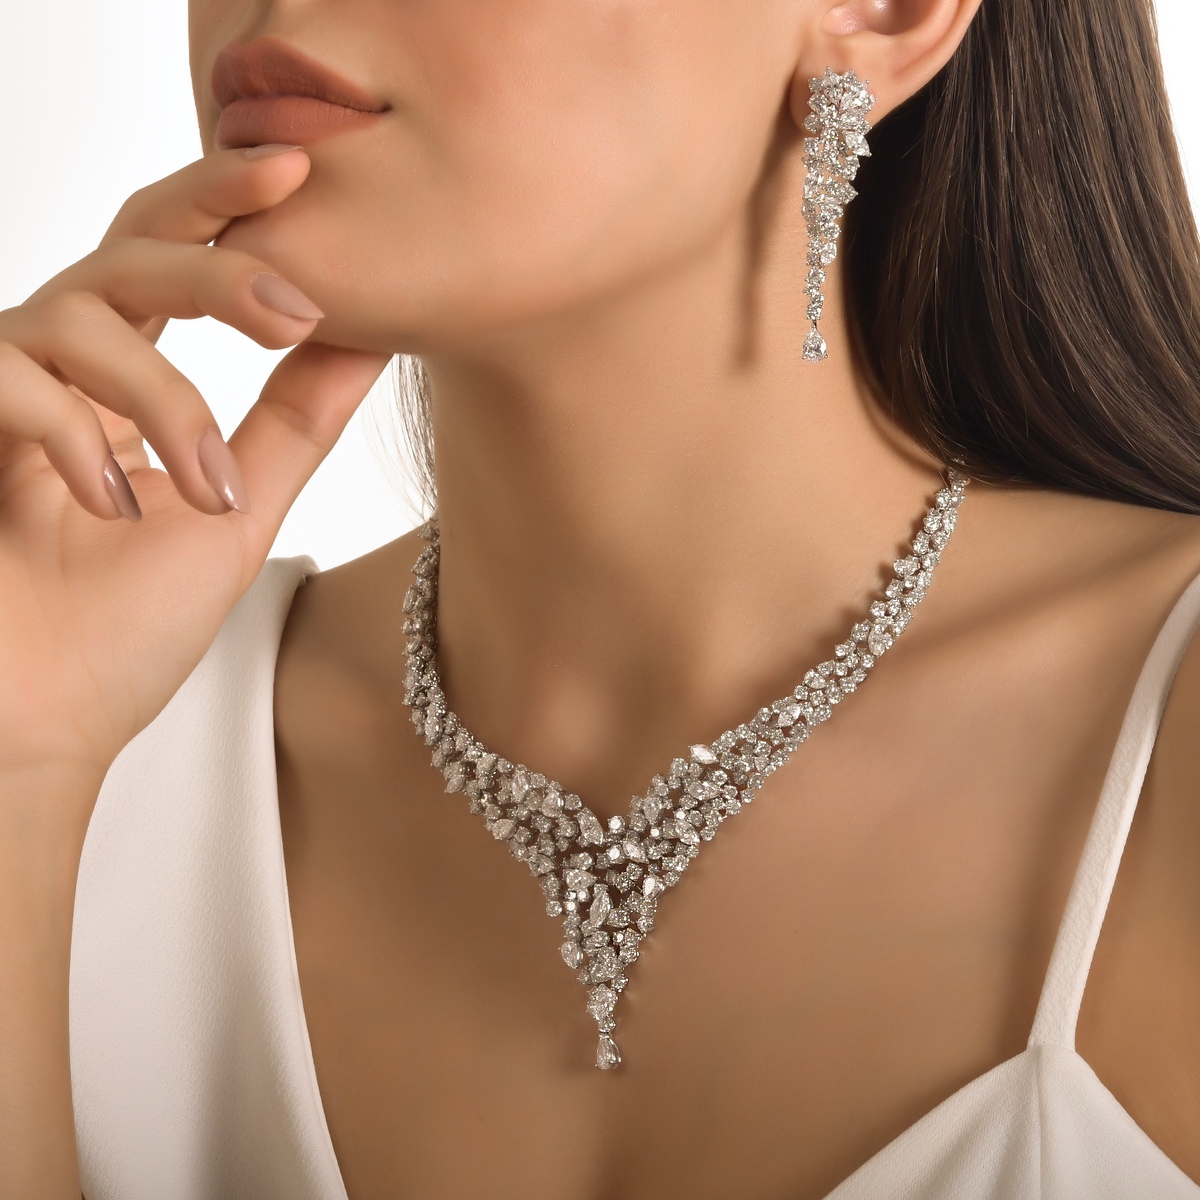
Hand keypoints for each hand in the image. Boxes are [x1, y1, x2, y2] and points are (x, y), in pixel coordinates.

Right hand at [0, 146, 389, 781]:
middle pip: (130, 250)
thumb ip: (294, 419)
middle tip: (295, 305)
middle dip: (216, 261)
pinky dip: (74, 432)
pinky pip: (7, 378)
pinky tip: (114, 504)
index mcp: (126, 374)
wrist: (48, 719)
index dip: (230, 200)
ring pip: (80, 315)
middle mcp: (59, 365)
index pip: (175, 252)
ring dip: (166, 400)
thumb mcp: (239, 507)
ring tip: (207, 491)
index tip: (309, 170)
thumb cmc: (127, 624)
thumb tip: (375, 337)